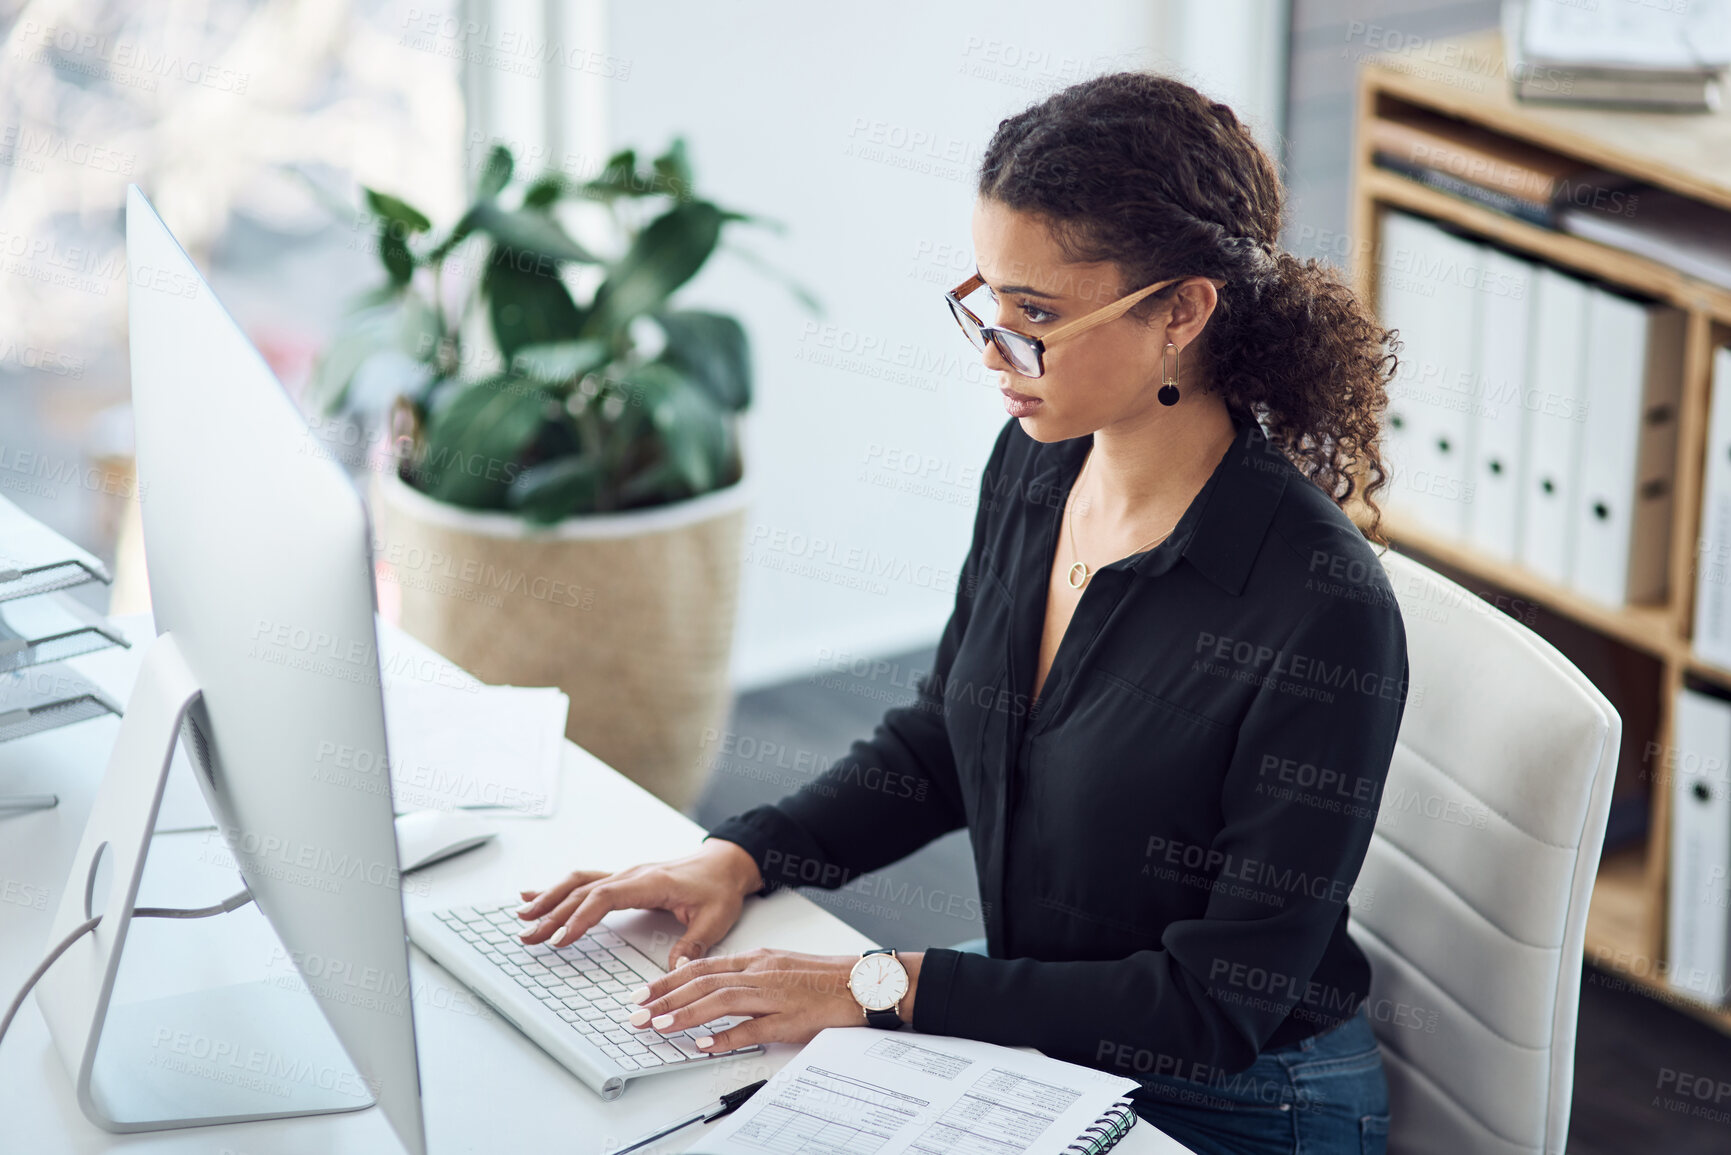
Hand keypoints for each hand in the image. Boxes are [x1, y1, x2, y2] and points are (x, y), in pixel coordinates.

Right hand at [515, 838, 763, 967]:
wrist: (725, 863)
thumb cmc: (719, 888)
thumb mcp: (714, 919)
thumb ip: (693, 944)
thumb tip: (675, 970)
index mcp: (650, 882)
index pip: (605, 896)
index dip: (580, 917)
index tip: (560, 938)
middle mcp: (632, 875)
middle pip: (583, 891)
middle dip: (552, 913)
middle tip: (528, 936)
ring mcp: (625, 876)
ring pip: (578, 883)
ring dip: (549, 898)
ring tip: (521, 916)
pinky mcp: (623, 881)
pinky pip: (585, 882)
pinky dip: (557, 889)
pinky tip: (535, 895)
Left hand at [623, 948, 923, 1053]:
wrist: (864, 983)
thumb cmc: (822, 977)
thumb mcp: (777, 965)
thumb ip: (743, 972)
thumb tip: (706, 978)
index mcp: (757, 959)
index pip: (701, 967)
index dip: (667, 981)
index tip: (641, 993)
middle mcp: (761, 972)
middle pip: (703, 982)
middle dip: (665, 998)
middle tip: (636, 1013)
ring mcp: (774, 995)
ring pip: (722, 1001)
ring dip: (686, 1014)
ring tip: (659, 1025)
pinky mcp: (790, 1019)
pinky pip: (752, 1030)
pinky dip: (725, 1037)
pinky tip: (703, 1044)